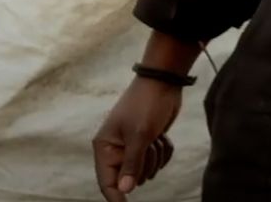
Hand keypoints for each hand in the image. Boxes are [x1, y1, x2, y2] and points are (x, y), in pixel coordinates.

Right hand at [93, 78, 181, 200]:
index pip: (107, 182)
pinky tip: (163, 136)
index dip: (116, 197)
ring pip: (147, 170)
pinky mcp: (149, 141)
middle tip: (149, 145)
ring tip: (156, 137)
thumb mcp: (140, 135)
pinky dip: (164, 151)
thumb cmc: (147, 104)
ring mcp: (134, 145)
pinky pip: (159, 159)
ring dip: (156, 156)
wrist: (165, 81)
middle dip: (144, 165)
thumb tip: (124, 190)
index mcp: (105, 146)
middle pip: (130, 178)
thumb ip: (132, 164)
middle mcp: (117, 148)